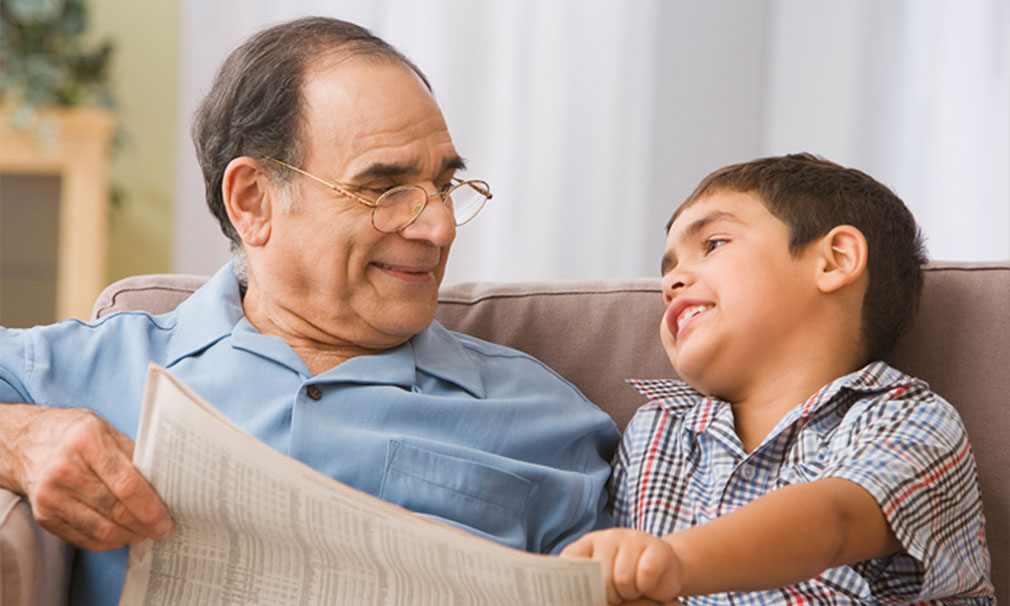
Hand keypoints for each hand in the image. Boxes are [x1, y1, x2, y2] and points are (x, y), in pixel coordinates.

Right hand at [0, 404, 174, 550]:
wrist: (28, 443)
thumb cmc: (77, 435)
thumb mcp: (108, 432)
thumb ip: (135, 457)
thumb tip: (165, 488)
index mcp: (87, 442)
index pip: (126, 485)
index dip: (151, 508)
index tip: (167, 521)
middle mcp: (65, 470)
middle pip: (116, 510)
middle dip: (146, 526)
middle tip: (163, 530)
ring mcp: (51, 495)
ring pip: (102, 530)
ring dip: (130, 536)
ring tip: (146, 533)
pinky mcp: (44, 516)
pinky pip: (84, 539)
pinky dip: (109, 542)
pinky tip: (123, 534)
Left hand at [561, 528, 682, 604]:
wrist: (665, 570)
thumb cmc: (628, 580)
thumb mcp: (604, 582)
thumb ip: (589, 587)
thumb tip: (579, 600)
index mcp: (589, 545)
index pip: (571, 558)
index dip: (571, 579)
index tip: (578, 596)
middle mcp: (608, 537)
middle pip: (599, 575)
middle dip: (608, 594)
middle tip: (616, 595)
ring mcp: (633, 539)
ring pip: (622, 578)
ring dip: (629, 593)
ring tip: (632, 589)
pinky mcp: (657, 548)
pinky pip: (646, 574)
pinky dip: (646, 586)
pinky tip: (646, 584)